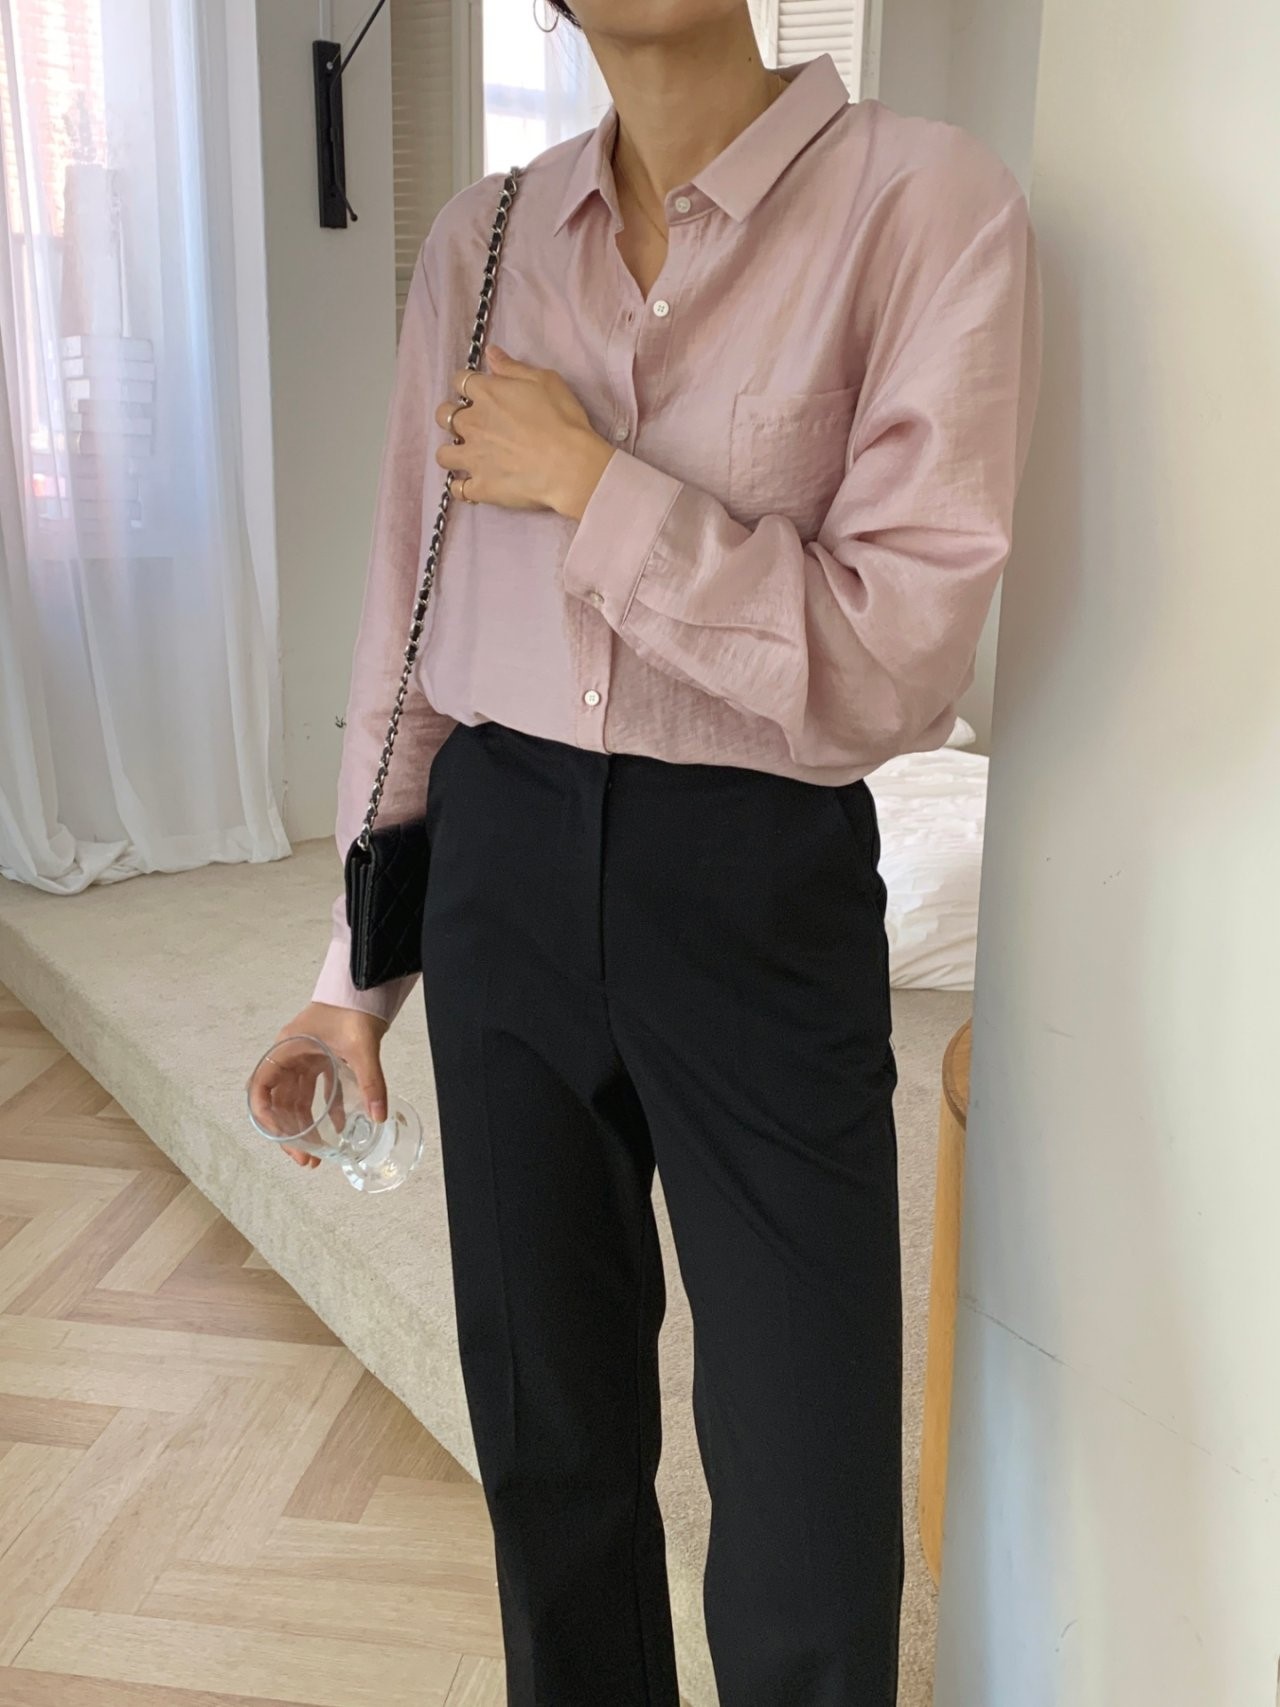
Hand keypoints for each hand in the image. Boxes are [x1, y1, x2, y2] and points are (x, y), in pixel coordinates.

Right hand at [264, 1003, 388, 1168]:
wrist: (366, 986)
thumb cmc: (353, 1008)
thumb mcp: (361, 1047)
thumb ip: (371, 1081)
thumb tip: (378, 1116)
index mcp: (287, 1050)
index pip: (260, 1086)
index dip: (265, 1115)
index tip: (283, 1138)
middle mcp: (290, 1056)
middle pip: (280, 1101)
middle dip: (290, 1133)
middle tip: (306, 1159)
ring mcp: (306, 1058)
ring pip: (298, 1100)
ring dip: (306, 1126)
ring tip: (318, 1155)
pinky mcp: (323, 1059)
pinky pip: (318, 1090)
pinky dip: (327, 1109)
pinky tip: (340, 1127)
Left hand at [434, 346, 615, 519]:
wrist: (570, 465)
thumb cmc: (563, 420)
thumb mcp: (544, 381)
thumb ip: (513, 367)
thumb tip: (491, 353)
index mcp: (487, 394)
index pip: (459, 381)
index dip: (466, 385)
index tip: (476, 392)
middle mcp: (473, 424)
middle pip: (443, 416)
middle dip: (451, 416)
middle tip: (471, 424)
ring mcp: (473, 457)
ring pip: (443, 454)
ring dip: (451, 453)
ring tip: (466, 456)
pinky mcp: (481, 486)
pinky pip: (457, 490)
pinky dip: (461, 487)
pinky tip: (471, 485)